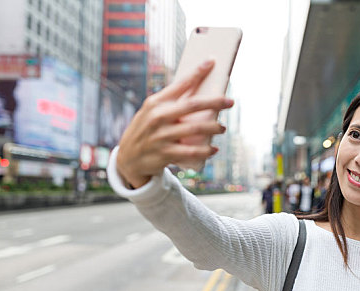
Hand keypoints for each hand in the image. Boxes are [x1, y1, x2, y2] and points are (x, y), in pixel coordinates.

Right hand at [116, 60, 233, 187]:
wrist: (129, 159)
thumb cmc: (147, 131)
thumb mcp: (151, 113)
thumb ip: (170, 104)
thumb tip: (201, 94)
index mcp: (155, 103)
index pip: (180, 84)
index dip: (197, 72)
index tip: (212, 62)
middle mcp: (157, 117)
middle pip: (193, 105)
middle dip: (215, 102)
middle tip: (230, 102)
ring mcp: (161, 136)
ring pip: (196, 129)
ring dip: (214, 128)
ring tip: (222, 128)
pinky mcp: (165, 154)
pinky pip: (191, 152)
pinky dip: (205, 151)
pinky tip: (213, 149)